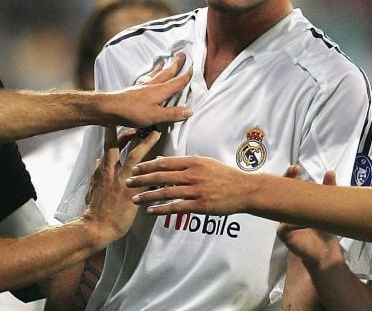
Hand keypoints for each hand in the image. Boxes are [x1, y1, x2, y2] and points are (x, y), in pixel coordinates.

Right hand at [81, 128, 163, 241]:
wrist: (96, 227)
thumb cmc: (94, 210)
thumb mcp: (91, 187)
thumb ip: (96, 172)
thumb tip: (99, 160)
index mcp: (102, 170)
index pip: (108, 147)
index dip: (115, 134)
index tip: (120, 124)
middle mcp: (111, 172)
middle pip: (120, 145)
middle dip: (130, 132)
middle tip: (140, 123)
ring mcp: (122, 181)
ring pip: (135, 157)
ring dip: (146, 143)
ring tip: (156, 134)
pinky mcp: (132, 193)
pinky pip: (147, 178)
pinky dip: (157, 170)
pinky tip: (166, 163)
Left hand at [104, 53, 192, 128]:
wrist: (109, 108)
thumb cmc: (132, 112)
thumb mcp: (156, 116)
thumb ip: (173, 113)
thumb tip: (190, 110)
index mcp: (160, 90)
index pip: (177, 81)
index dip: (187, 75)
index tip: (195, 67)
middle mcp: (152, 85)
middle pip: (167, 72)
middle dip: (176, 64)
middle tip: (182, 54)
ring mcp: (142, 87)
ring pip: (156, 74)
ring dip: (162, 67)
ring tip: (164, 60)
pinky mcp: (134, 90)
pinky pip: (145, 78)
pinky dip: (150, 74)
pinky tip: (148, 76)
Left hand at [126, 155, 252, 215]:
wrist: (244, 190)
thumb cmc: (224, 175)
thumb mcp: (204, 162)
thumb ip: (183, 162)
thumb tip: (162, 161)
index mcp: (193, 162)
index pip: (165, 163)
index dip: (147, 166)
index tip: (134, 168)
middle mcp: (192, 175)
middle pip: (161, 176)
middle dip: (142, 180)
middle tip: (127, 183)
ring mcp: (195, 190)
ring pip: (166, 192)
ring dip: (148, 196)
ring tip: (134, 199)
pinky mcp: (199, 205)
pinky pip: (176, 207)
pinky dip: (161, 209)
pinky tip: (150, 212)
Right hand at [277, 167, 343, 268]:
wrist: (324, 251)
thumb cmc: (324, 228)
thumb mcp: (328, 208)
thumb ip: (329, 190)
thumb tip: (330, 172)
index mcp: (294, 202)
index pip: (288, 185)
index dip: (289, 175)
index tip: (295, 168)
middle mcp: (285, 210)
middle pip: (279, 192)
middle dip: (284, 181)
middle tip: (293, 171)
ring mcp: (282, 220)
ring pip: (280, 208)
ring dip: (286, 200)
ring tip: (296, 192)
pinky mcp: (283, 234)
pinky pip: (283, 226)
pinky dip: (290, 223)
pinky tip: (301, 221)